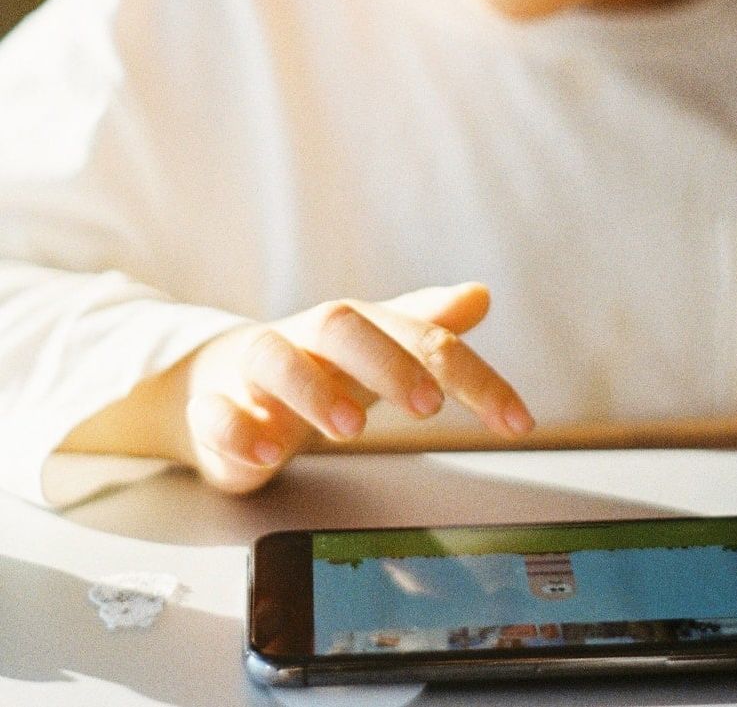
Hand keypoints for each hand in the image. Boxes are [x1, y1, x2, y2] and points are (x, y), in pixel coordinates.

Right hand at [184, 283, 533, 493]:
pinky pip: (215, 410)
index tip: (516, 421)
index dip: (471, 376)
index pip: (417, 335)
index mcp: (353, 327)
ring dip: (311, 388)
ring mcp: (254, 372)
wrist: (220, 382)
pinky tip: (267, 450)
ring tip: (349, 428)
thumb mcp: (375, 348)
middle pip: (340, 326)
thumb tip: (480, 293)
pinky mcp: (214, 409)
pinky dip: (237, 427)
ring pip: (272, 357)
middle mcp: (305, 339)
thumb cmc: (314, 365)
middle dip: (386, 362)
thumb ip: (425, 326)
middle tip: (428, 406)